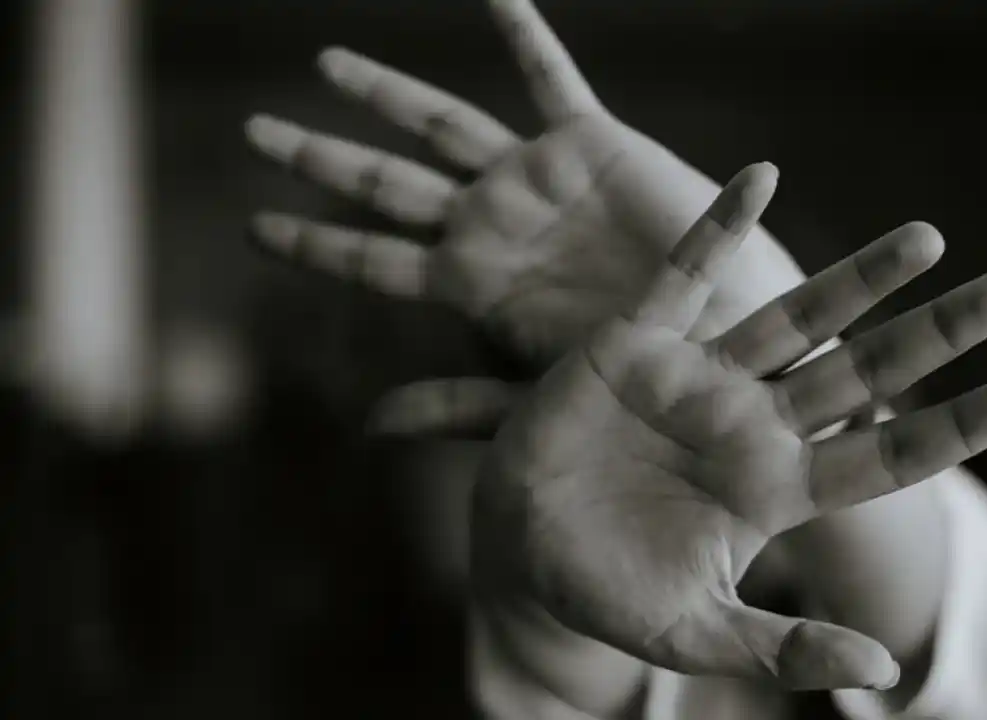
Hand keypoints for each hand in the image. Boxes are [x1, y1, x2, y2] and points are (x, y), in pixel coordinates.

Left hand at [245, 0, 806, 370]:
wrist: (722, 336)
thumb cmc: (636, 373)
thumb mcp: (536, 393)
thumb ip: (456, 403)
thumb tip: (368, 424)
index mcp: (471, 285)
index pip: (372, 258)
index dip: (314, 241)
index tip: (255, 228)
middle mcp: (491, 223)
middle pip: (386, 184)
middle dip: (321, 158)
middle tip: (257, 134)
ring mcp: (534, 180)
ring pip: (441, 125)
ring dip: (386, 93)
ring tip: (327, 65)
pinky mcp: (589, 145)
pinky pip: (549, 78)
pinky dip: (524, 36)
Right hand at [462, 165, 986, 689]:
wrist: (520, 544)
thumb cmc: (607, 590)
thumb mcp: (695, 633)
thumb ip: (783, 647)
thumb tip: (884, 673)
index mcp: (777, 488)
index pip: (886, 452)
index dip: (956, 426)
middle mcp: (753, 423)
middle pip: (864, 370)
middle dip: (936, 333)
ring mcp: (700, 378)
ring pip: (795, 316)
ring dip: (859, 278)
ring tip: (929, 238)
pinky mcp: (637, 344)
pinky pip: (684, 274)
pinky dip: (719, 228)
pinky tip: (764, 178)